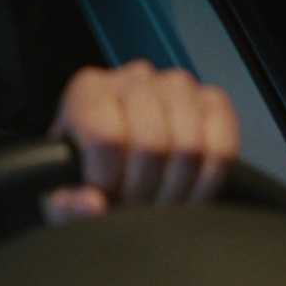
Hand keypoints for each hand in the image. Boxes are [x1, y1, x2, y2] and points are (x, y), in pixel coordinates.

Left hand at [44, 61, 241, 223]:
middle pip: (150, 145)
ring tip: (158, 204)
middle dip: (143, 191)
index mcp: (88, 89)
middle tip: (135, 208)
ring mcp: (178, 85)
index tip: (105, 198)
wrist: (115, 160)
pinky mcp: (214, 101)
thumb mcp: (62, 193)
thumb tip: (93, 205)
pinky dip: (207, 184)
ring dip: (175, 191)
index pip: (106, 136)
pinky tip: (187, 196)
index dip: (109, 180)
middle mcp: (134, 77)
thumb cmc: (85, 172)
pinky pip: (223, 148)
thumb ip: (67, 204)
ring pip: (189, 147)